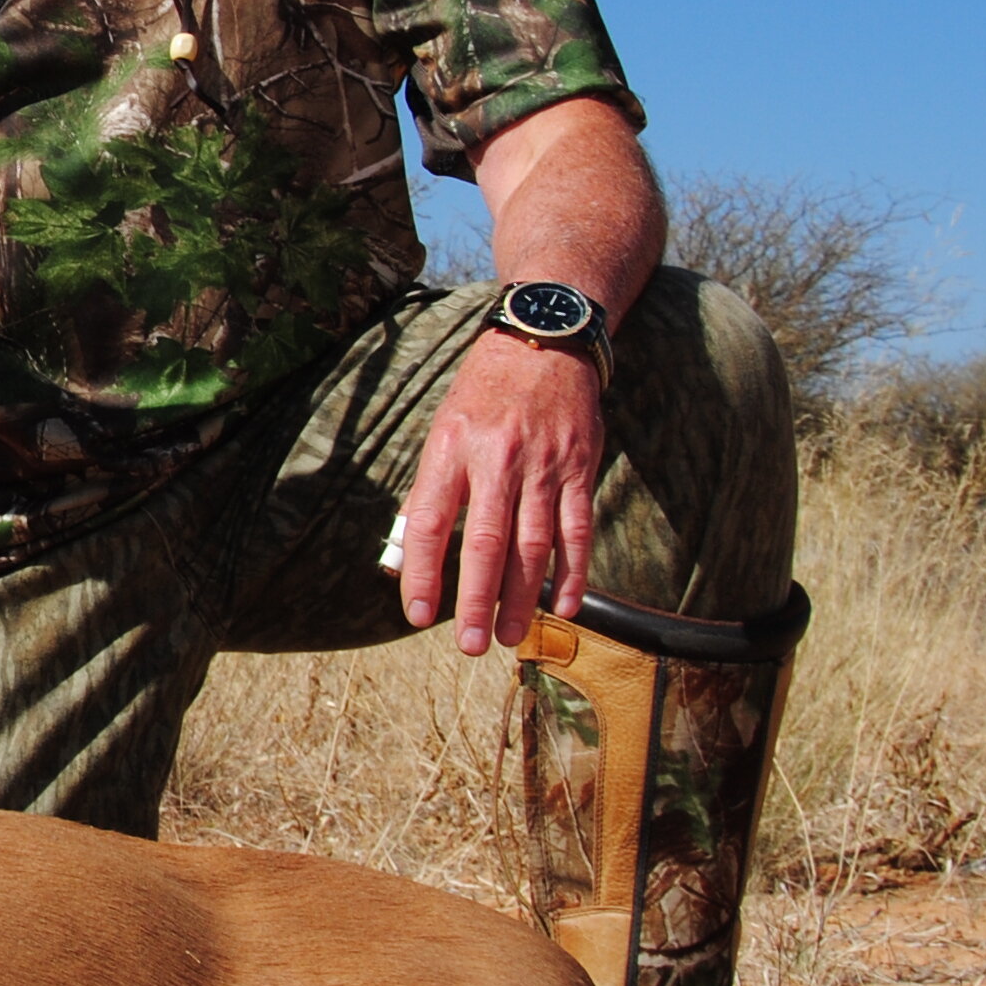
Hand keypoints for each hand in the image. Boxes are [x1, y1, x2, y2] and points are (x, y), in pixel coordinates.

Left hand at [396, 331, 606, 655]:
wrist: (544, 342)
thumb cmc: (483, 395)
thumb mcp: (442, 430)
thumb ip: (429, 492)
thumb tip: (405, 558)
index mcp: (451, 448)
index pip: (427, 521)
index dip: (420, 571)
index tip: (417, 614)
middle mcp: (496, 458)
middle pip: (484, 541)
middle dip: (475, 598)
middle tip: (468, 644)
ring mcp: (543, 465)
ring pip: (532, 543)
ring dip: (520, 597)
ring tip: (507, 635)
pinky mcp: (579, 469)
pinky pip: (576, 529)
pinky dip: (571, 572)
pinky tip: (560, 606)